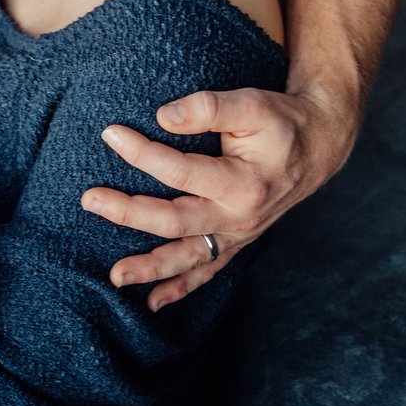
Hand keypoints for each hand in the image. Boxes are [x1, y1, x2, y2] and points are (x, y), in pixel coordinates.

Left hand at [81, 85, 356, 309]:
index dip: (142, 153)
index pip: (179, 171)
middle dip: (129, 212)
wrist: (317, 147)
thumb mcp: (251, 104)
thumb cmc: (280, 121)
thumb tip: (162, 117)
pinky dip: (180, 289)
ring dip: (150, 268)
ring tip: (114, 276)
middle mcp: (239, 218)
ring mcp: (238, 235)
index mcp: (243, 183)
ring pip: (188, 258)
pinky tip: (152, 302)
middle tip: (89, 200)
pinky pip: (206, 272)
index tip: (110, 133)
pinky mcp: (236, 242)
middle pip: (175, 221)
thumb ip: (208, 108)